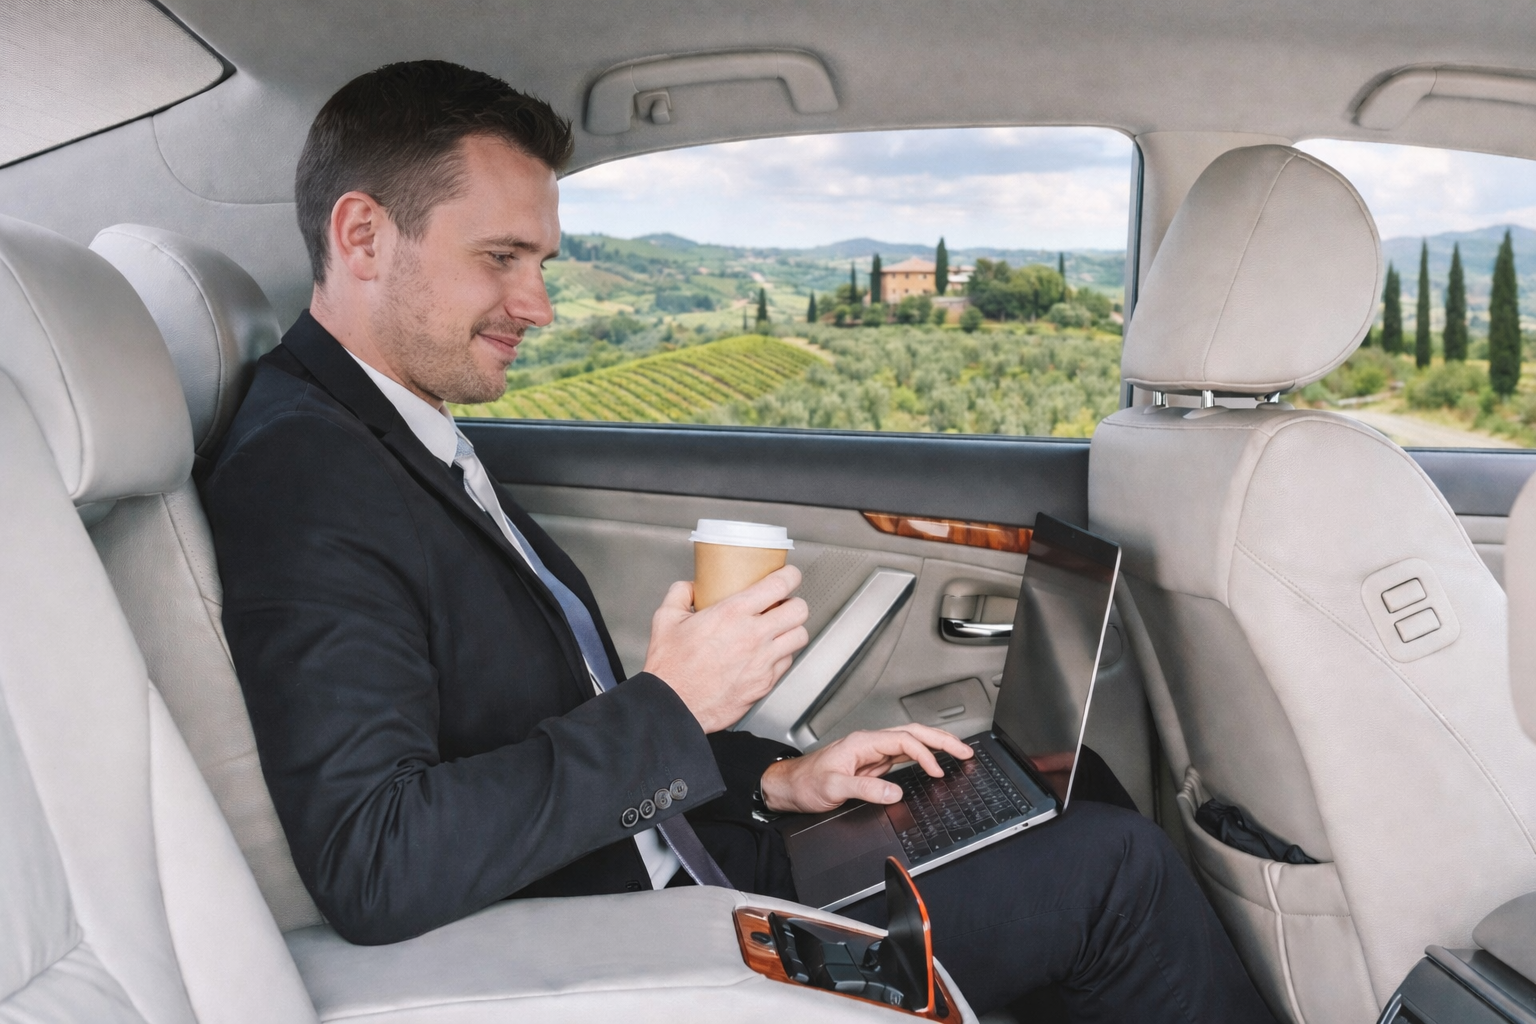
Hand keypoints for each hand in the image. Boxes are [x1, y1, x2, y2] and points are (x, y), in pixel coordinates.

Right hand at [642, 566, 808, 732]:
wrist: (674, 707)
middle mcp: (753, 636)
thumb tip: (691, 587)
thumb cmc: (671, 668)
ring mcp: (763, 661)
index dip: (790, 576)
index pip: (779, 585)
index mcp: (732, 614)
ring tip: (780, 630)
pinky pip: (787, 663)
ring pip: (800, 637)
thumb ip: (680, 595)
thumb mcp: (665, 619)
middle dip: (794, 604)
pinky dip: (781, 656)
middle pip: (799, 610)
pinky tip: (767, 654)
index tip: (788, 575)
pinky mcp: (764, 683)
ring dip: (792, 630)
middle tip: (784, 604)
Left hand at [758, 724, 973, 813]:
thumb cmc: (804, 783)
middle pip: (913, 734)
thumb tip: (895, 790)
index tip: (937, 771)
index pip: (903, 740)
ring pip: (910, 742)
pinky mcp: (871, 764)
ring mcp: (871, 753)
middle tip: (965, 750)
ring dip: (935, 746)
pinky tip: (932, 762)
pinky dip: (922, 757)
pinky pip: (902, 755)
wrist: (787, 786)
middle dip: (941, 740)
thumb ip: (865, 788)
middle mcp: (869, 744)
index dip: (924, 754)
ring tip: (958, 752)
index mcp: (863, 742)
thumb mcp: (833, 787)